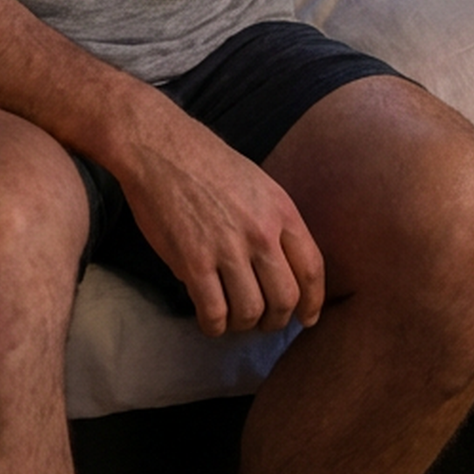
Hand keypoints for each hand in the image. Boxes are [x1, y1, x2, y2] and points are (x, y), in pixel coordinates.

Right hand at [112, 96, 325, 338]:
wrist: (161, 148)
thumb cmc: (208, 163)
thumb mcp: (258, 183)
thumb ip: (274, 222)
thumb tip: (283, 269)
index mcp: (281, 210)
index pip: (311, 269)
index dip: (312, 302)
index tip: (306, 318)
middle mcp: (261, 231)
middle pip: (285, 299)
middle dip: (276, 320)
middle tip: (263, 322)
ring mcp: (227, 248)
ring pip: (250, 311)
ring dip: (242, 324)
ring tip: (232, 318)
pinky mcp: (193, 262)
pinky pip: (214, 313)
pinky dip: (214, 326)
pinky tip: (209, 319)